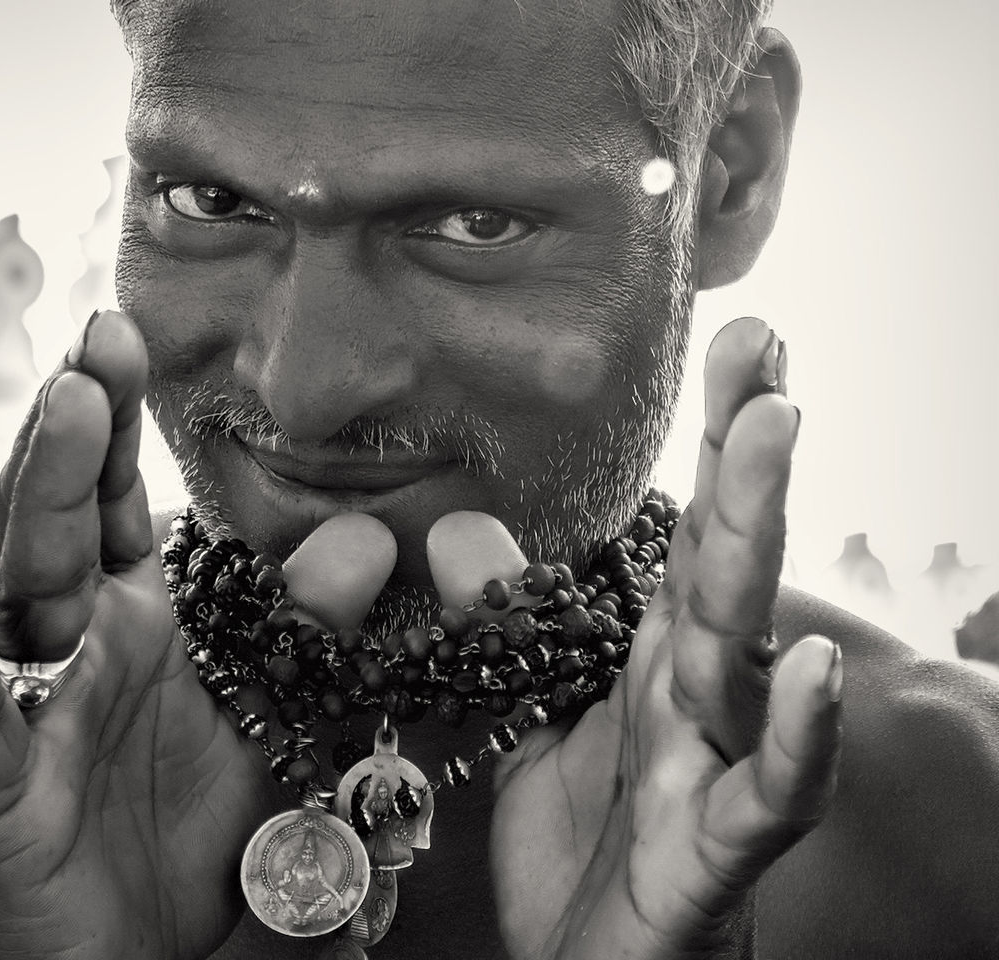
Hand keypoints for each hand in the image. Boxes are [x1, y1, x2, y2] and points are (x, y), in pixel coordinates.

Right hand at [0, 310, 395, 959]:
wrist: (132, 951)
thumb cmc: (190, 826)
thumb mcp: (271, 717)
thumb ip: (312, 631)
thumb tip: (371, 538)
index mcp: (136, 613)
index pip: (119, 499)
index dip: (117, 418)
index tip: (122, 331)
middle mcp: (75, 640)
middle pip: (65, 516)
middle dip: (79, 430)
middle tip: (100, 343)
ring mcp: (31, 704)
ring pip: (21, 586)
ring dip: (41, 496)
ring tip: (67, 411)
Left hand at [439, 318, 840, 958]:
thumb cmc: (583, 845)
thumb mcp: (530, 715)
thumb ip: (506, 626)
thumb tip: (460, 530)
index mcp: (657, 658)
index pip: (689, 530)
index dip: (713, 441)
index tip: (739, 340)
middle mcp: (695, 695)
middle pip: (723, 558)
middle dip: (741, 452)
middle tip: (760, 347)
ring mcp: (713, 765)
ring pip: (741, 642)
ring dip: (757, 537)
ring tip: (772, 433)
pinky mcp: (714, 850)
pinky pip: (764, 792)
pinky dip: (793, 735)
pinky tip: (806, 669)